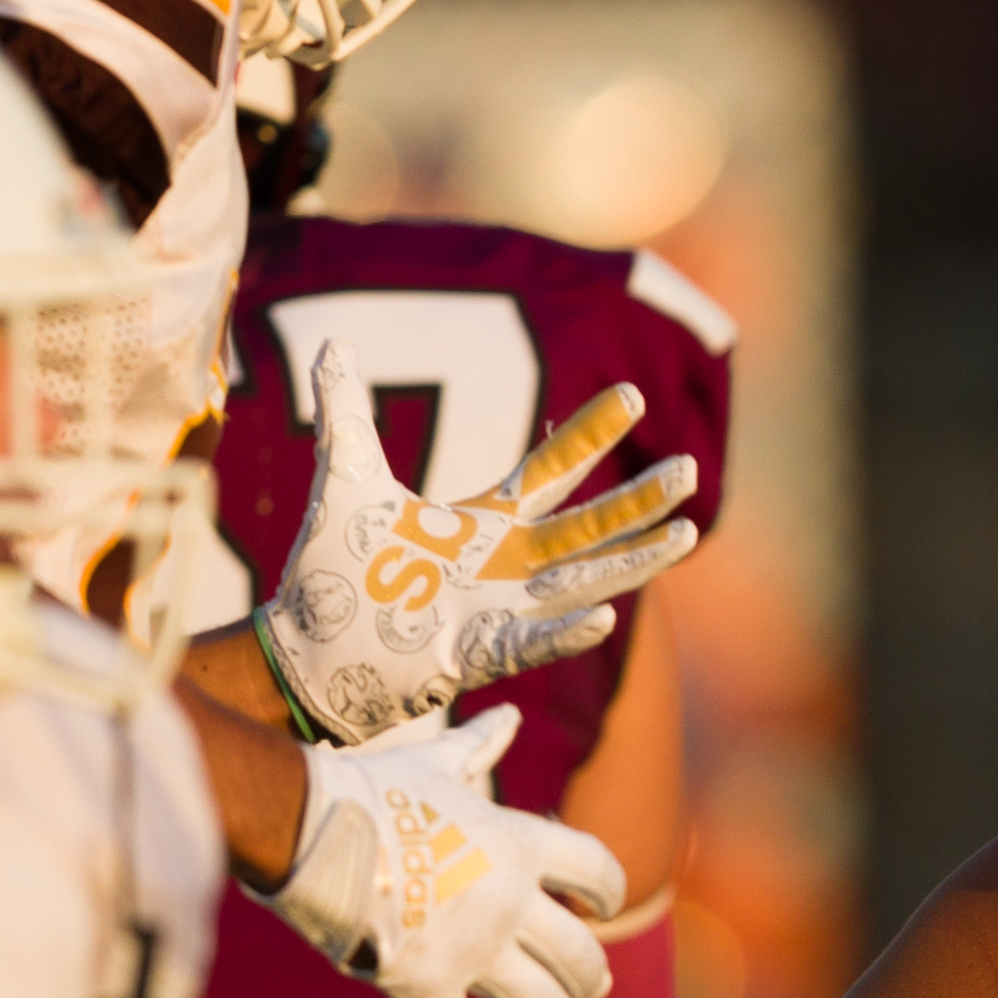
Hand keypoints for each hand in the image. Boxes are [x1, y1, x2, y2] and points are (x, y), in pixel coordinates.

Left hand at [253, 343, 705, 744]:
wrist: (309, 647)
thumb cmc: (337, 573)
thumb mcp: (347, 477)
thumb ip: (346, 411)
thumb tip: (334, 343)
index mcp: (487, 523)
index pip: (552, 471)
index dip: (590, 434)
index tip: (630, 394)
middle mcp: (508, 566)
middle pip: (589, 526)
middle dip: (639, 500)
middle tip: (689, 468)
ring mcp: (501, 611)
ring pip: (585, 582)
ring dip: (636, 562)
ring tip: (686, 535)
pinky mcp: (482, 653)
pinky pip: (536, 643)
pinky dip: (569, 633)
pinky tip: (606, 618)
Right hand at [261, 705, 624, 997]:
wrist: (306, 825)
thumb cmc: (368, 787)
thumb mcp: (433, 762)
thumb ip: (477, 748)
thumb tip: (507, 713)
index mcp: (519, 842)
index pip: (598, 871)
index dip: (610, 891)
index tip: (607, 907)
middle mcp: (510, 901)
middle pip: (579, 952)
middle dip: (590, 975)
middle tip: (590, 987)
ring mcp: (474, 950)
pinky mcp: (428, 988)